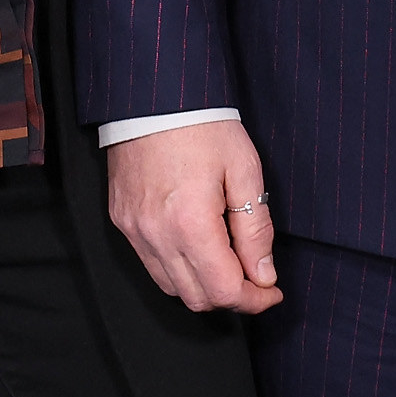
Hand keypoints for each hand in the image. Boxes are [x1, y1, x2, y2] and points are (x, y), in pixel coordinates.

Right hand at [108, 121, 282, 313]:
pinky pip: (151, 265)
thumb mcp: (245, 170)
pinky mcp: (123, 222)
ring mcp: (134, 231)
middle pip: (197, 298)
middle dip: (232, 297)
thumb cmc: (203, 126)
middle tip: (257, 278)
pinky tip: (199, 247)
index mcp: (191, 223)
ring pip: (172, 288)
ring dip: (204, 286)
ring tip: (229, 262)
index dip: (255, 299)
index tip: (272, 291)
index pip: (225, 290)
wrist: (154, 97)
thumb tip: (264, 274)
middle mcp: (156, 235)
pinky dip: (179, 269)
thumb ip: (255, 229)